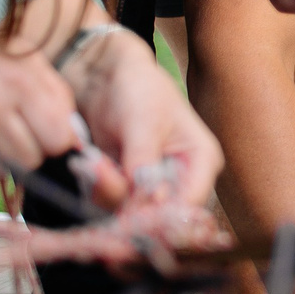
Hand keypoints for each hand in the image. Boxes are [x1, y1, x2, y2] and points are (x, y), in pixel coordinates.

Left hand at [61, 26, 223, 210]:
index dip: (163, 216)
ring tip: (95, 161)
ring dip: (108, 193)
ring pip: (132, 213)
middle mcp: (182, 179)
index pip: (192, 204)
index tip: (132, 212)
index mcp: (201, 161)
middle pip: (161, 216)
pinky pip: (113, 204)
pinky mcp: (128, 187)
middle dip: (129, 203)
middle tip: (103, 172)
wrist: (106, 77)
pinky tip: (93, 165)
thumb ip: (145, 161)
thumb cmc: (138, 88)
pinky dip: (99, 190)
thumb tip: (150, 200)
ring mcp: (153, 185)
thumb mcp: (144, 121)